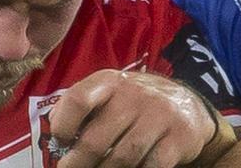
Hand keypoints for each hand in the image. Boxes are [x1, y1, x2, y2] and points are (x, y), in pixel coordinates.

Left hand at [49, 69, 215, 166]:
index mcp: (108, 82)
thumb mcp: (107, 92)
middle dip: (78, 162)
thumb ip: (81, 105)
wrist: (186, 103)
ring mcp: (158, 116)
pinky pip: (150, 167)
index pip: (78, 99)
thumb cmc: (132, 101)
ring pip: (122, 158)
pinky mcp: (178, 138)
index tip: (59, 141)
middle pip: (97, 139)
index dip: (63, 124)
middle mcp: (133, 95)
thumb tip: (54, 129)